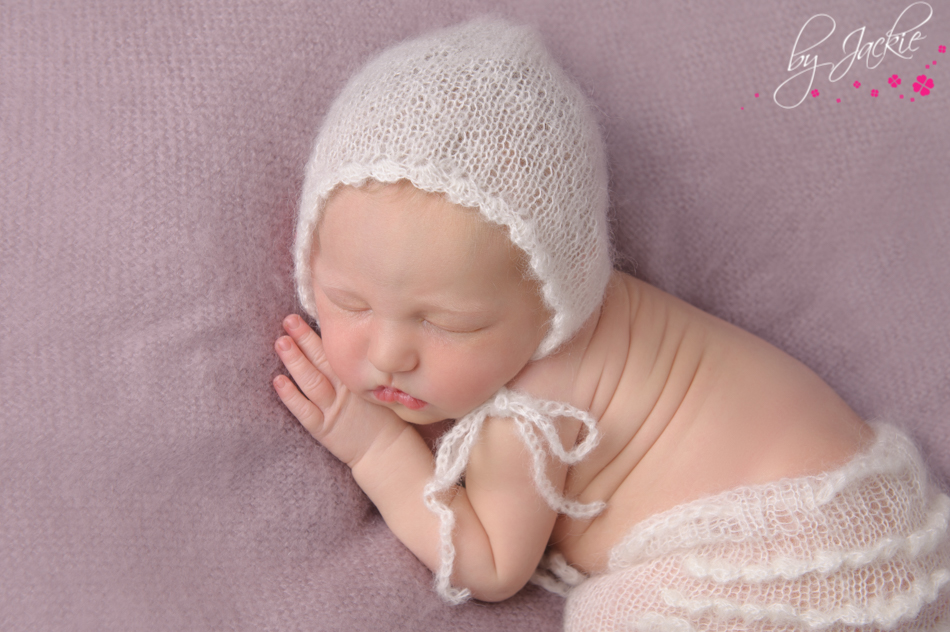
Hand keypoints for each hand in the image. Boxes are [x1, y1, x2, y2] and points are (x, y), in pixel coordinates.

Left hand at [273, 314, 405, 467]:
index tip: (307, 315)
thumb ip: (366, 369)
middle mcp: (344, 390)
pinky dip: (290, 395)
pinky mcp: (323, 428)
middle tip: (289, 320)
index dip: (320, 333)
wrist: (387, 451)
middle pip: (321, 360)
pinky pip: (304, 410)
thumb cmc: (386, 418)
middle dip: (304, 338)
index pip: (336, 351)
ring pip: (310, 380)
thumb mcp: (382, 387)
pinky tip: (278, 380)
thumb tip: (353, 345)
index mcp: (358, 378)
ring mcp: (333, 409)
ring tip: (281, 342)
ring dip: (295, 360)